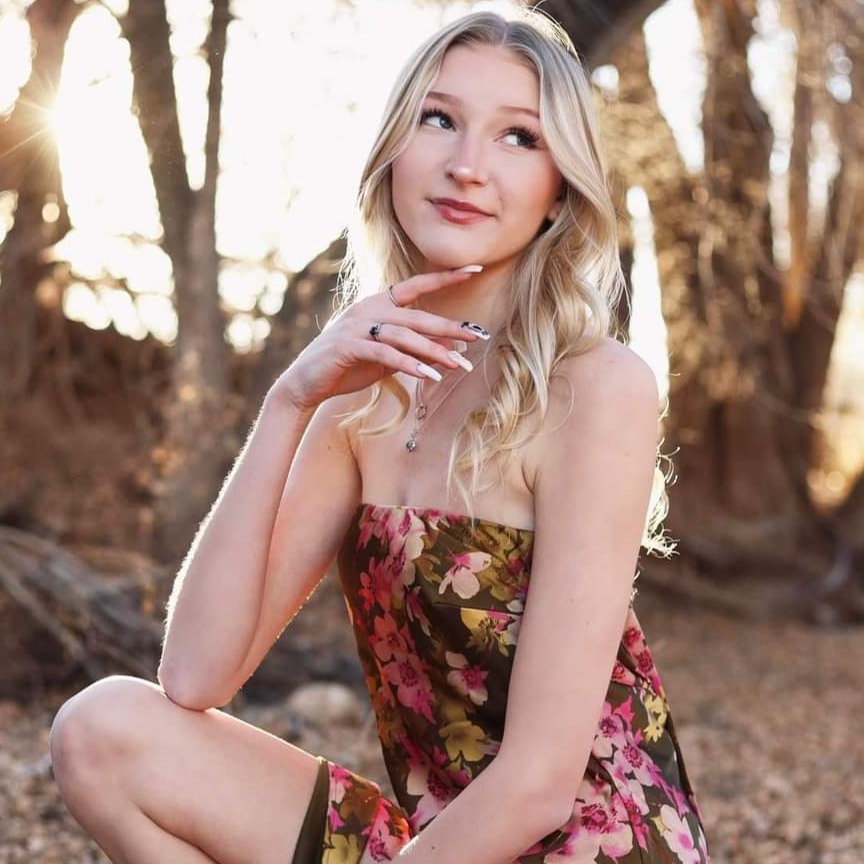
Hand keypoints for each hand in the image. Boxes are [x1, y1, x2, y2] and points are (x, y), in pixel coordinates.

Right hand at [270, 268, 485, 410]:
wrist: (306, 383)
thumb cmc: (348, 367)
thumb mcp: (388, 357)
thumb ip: (415, 349)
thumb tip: (451, 349)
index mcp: (378, 304)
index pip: (417, 285)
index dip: (446, 277)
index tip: (475, 268)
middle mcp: (368, 308)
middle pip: (418, 315)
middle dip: (450, 327)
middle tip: (478, 335)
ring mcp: (357, 326)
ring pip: (405, 335)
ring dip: (434, 352)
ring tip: (459, 365)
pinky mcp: (349, 346)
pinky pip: (385, 353)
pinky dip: (409, 364)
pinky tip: (429, 376)